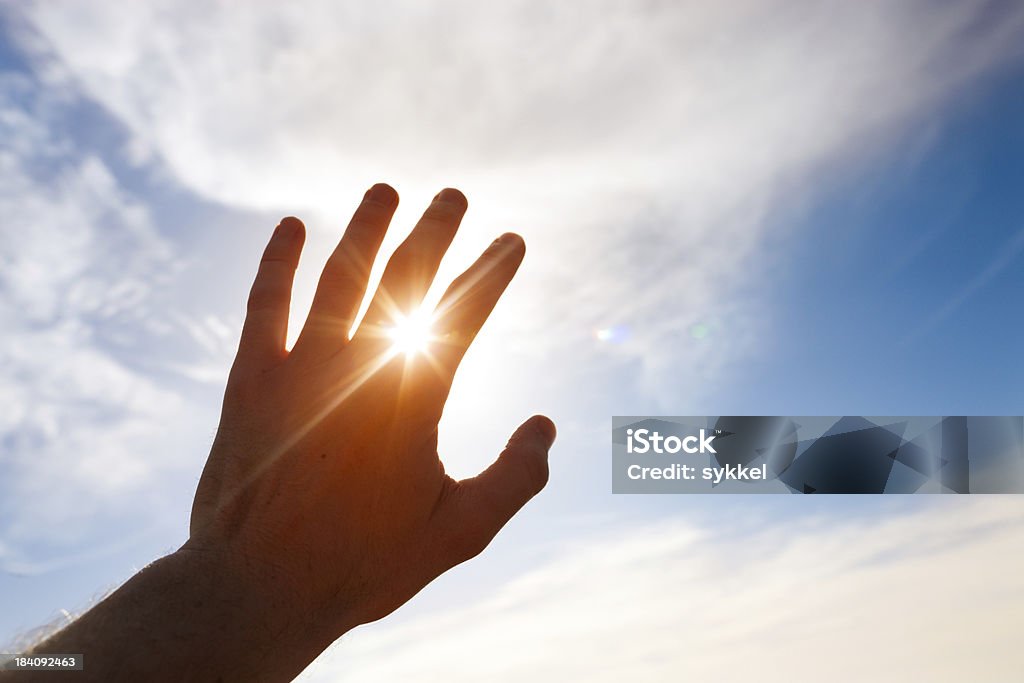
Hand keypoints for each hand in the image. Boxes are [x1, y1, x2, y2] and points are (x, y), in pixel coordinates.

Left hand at [186, 184, 554, 644]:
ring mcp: (300, 369)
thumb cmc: (362, 564)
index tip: (512, 241)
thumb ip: (515, 480)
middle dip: (435, 231)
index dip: (493, 272)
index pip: (464, 314)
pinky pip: (264, 305)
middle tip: (453, 196)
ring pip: (339, 277)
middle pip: (404, 279)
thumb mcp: (458, 534)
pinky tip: (291, 228)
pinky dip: (278, 263)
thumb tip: (547, 428)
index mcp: (414, 399)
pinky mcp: (251, 381)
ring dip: (365, 229)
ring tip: (385, 191)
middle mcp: (360, 368)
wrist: (257, 588)